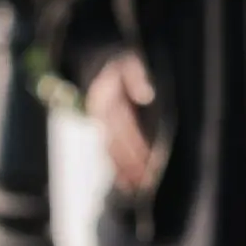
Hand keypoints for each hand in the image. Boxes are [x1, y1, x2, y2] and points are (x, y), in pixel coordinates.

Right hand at [88, 53, 160, 192]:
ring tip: (135, 189)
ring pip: (112, 150)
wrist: (95, 56)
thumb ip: (135, 76)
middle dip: (131, 165)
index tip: (150, 163)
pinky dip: (116, 164)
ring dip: (123, 169)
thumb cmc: (115, 60)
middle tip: (145, 184)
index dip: (136, 147)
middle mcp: (100, 116)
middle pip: (116, 145)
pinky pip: (110, 147)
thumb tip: (147, 96)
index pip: (124, 130)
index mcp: (105, 103)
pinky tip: (124, 180)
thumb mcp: (126, 61)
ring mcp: (101, 122)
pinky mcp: (104, 125)